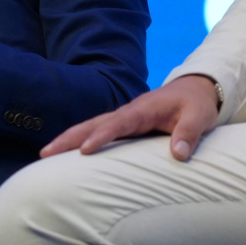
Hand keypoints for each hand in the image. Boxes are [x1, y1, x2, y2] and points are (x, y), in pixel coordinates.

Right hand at [40, 75, 220, 159]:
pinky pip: (96, 131)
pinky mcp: (123, 126)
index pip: (118, 123)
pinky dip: (78, 140)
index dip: (101, 136)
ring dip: (67, 139)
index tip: (84, 150)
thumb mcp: (200, 117)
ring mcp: (123, 118)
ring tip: (45, 155)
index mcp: (143, 109)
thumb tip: (179, 154)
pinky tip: (65, 154)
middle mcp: (128, 112)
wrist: (194, 89)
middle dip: (69, 137)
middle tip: (46, 153)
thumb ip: (189, 133)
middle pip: (92, 123)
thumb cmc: (196, 105)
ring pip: (89, 127)